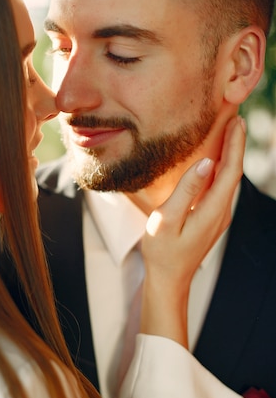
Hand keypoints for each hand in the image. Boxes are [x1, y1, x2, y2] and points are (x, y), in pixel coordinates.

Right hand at [140, 116, 245, 345]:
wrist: (169, 279)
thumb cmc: (162, 252)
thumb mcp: (167, 219)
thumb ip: (186, 190)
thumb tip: (205, 163)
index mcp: (213, 210)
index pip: (231, 170)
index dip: (235, 144)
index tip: (235, 121)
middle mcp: (222, 212)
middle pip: (234, 172)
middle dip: (236, 144)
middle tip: (234, 118)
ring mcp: (218, 217)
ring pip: (229, 180)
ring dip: (230, 156)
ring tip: (227, 132)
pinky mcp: (211, 219)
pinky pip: (221, 188)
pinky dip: (222, 169)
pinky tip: (215, 161)